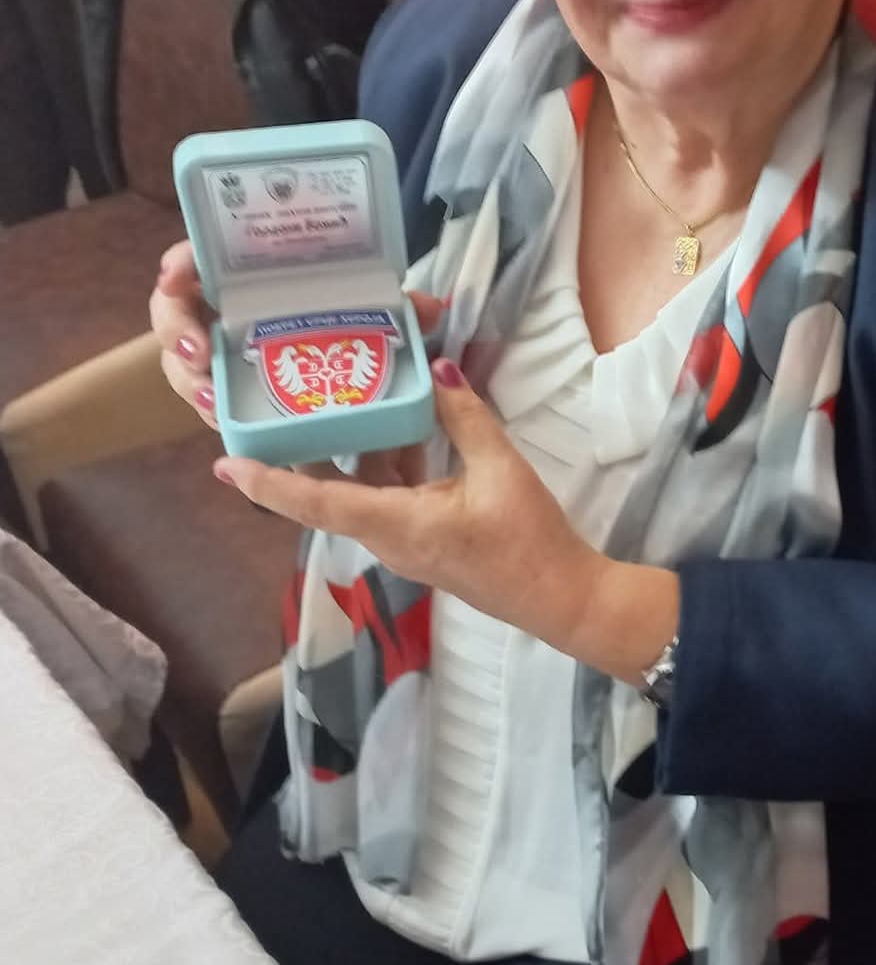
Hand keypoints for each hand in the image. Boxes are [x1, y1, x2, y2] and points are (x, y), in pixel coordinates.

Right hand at [150, 239, 443, 448]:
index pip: (196, 257)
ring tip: (212, 399)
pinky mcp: (222, 390)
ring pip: (181, 364)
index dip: (179, 263)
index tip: (178, 273)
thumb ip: (393, 303)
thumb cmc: (342, 317)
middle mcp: (219, 309)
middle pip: (173, 313)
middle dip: (177, 329)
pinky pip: (204, 401)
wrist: (339, 370)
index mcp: (245, 274)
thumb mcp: (366, 304)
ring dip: (190, 381)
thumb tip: (429, 308)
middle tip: (199, 348)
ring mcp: (214, 353)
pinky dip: (211, 413)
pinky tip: (223, 422)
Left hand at [215, 359, 612, 658]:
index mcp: (395, 525)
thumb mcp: (501, 470)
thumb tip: (439, 367)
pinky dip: (388, 461)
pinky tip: (404, 423)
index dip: (269, 483)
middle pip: (328, 493)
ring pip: (361, 491)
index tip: (225, 464)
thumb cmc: (527, 541)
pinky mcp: (425, 538)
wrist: (560, 597)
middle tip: (273, 408)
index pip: (317, 504)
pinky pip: (389, 496)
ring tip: (337, 399)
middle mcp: (388, 537)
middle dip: (298, 454)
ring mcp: (405, 541)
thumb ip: (465, 417)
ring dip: (351, 451)